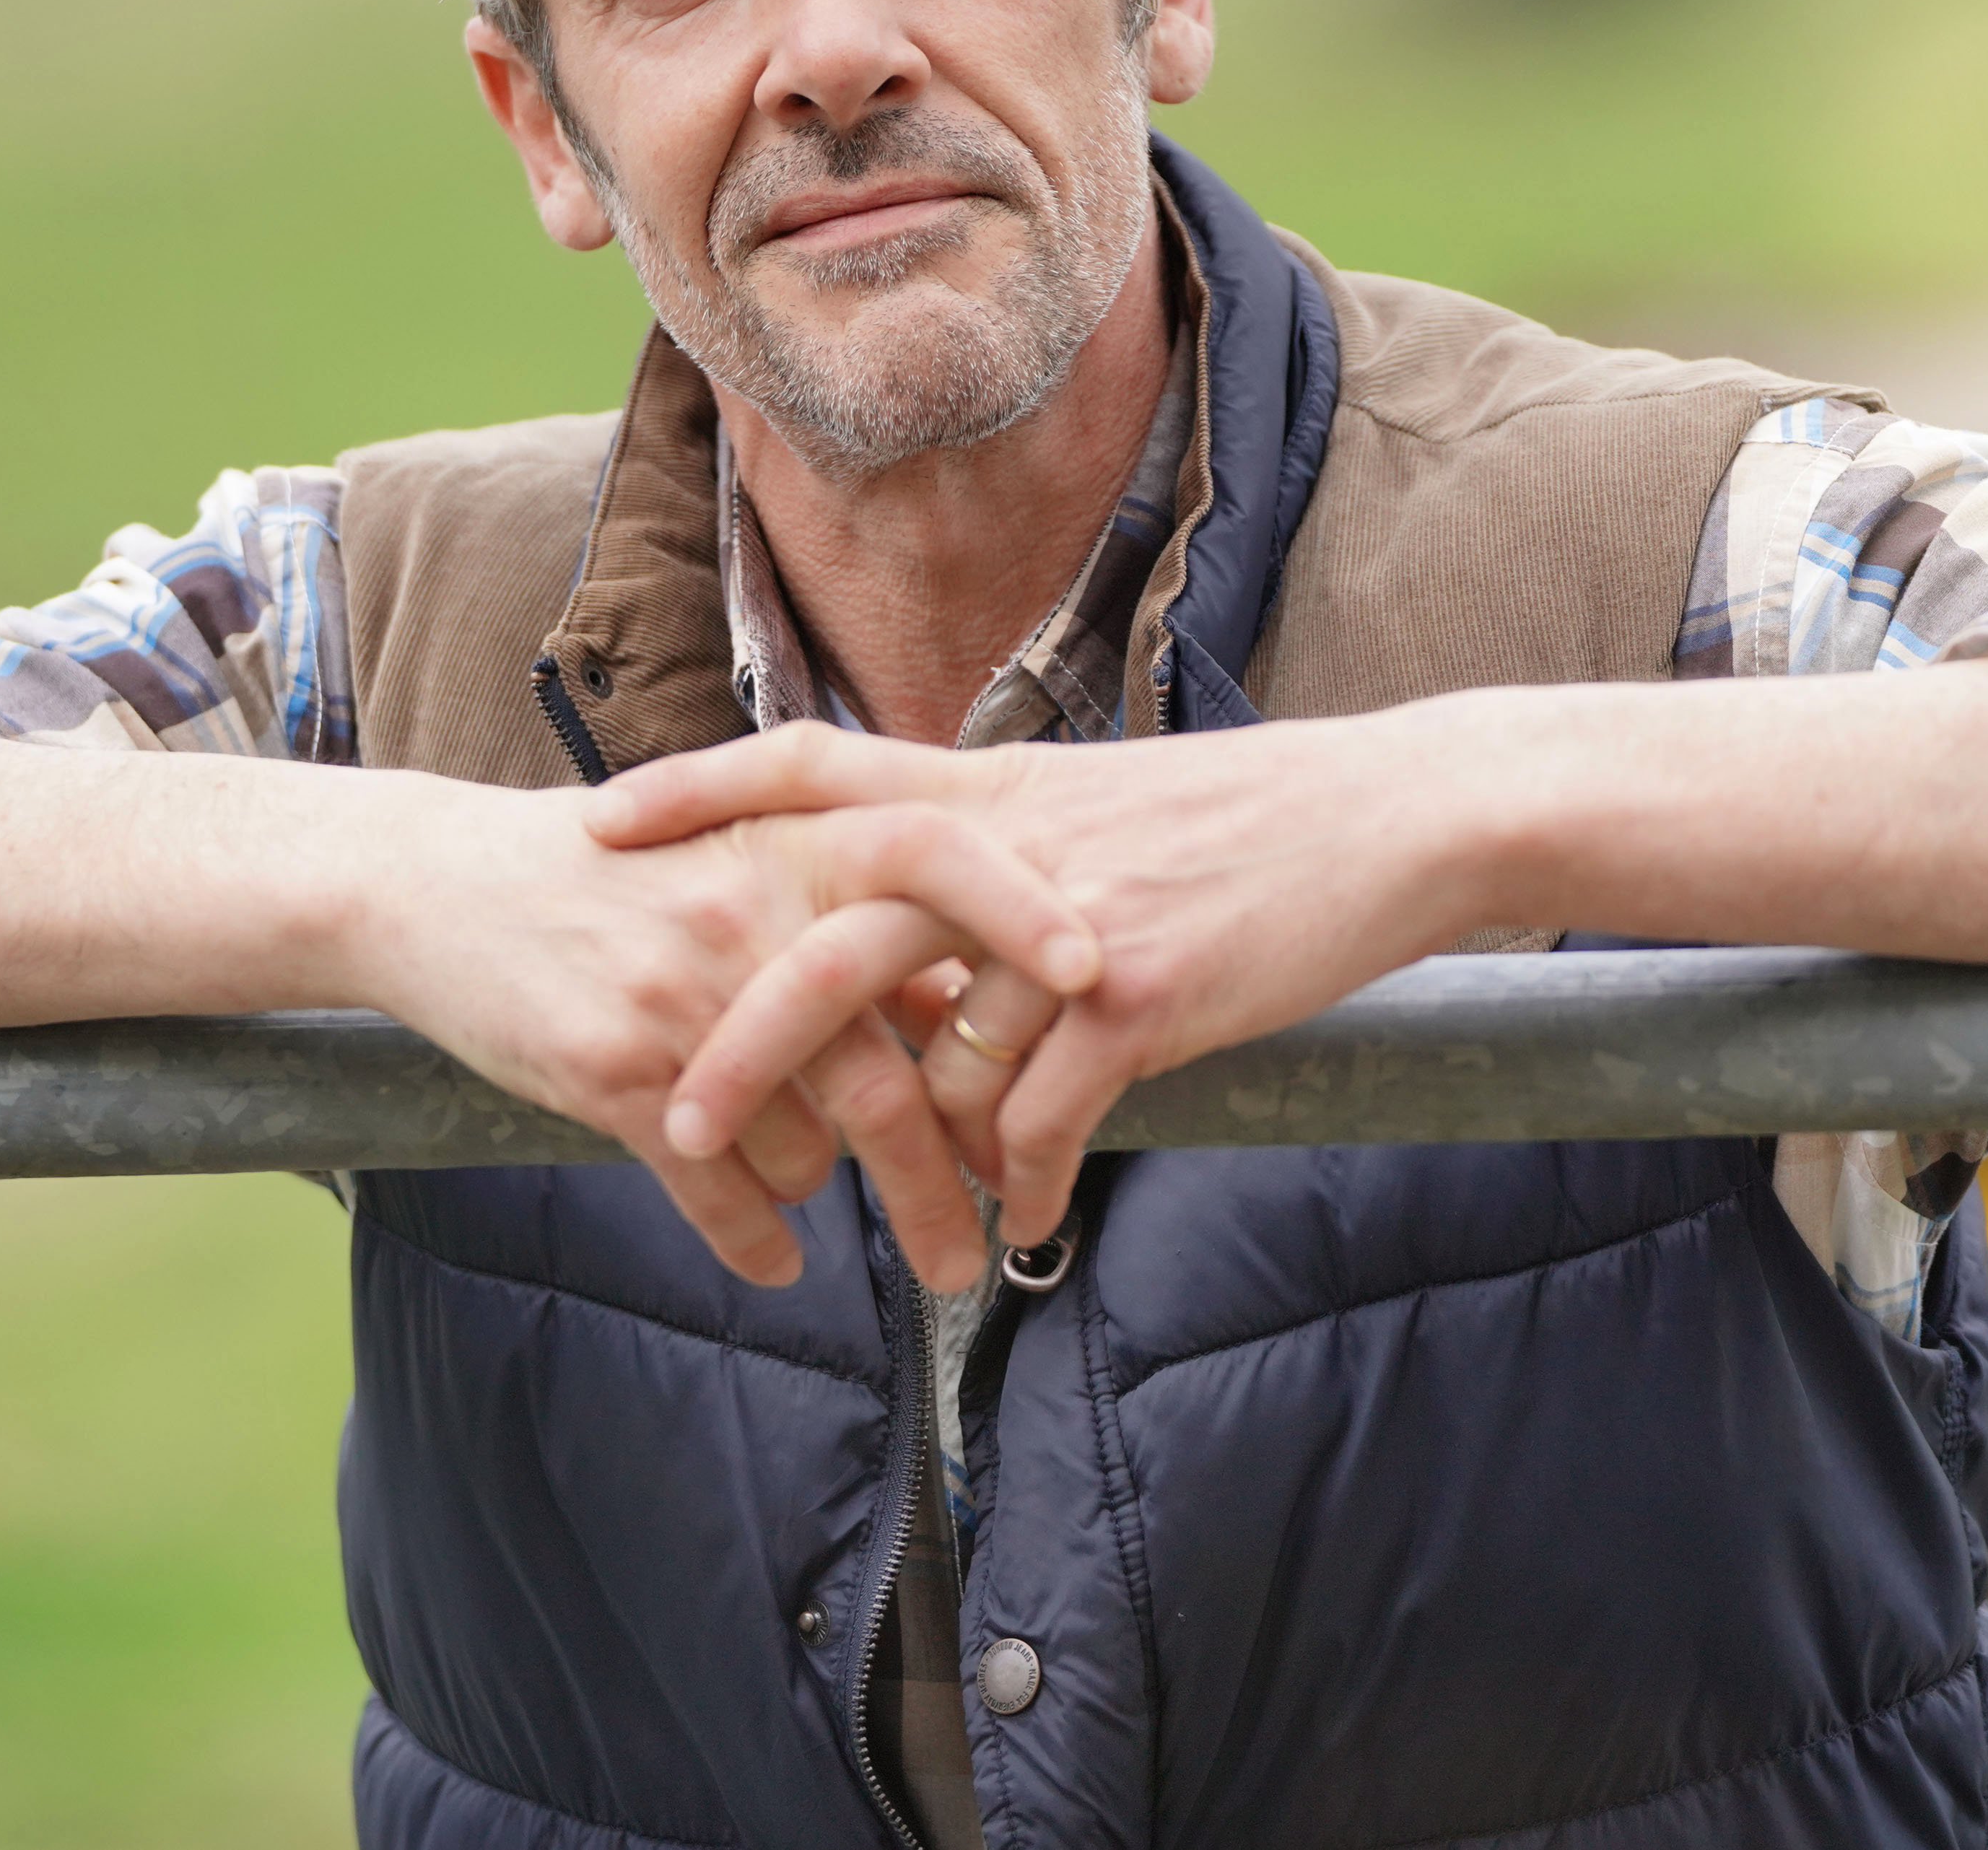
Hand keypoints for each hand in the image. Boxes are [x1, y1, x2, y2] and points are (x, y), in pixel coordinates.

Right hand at [349, 777, 1103, 1291]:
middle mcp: (747, 914)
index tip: (1097, 977)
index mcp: (790, 844)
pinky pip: (719, 1188)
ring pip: (809, 1142)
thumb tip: (975, 1012)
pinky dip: (755, 1236)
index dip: (1021, 909)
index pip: (934, 857)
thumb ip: (851, 924)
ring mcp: (682, 995)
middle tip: (979, 1260)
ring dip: (827, 1187)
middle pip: (886, 1073)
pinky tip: (771, 1258)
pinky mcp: (615, 1071)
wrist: (442, 886)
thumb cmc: (615, 875)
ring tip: (846, 1214)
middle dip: (944, 1183)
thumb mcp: (735, 861)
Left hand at [586, 719, 1478, 1244]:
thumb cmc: (1246, 828)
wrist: (1386, 820)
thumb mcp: (1100, 814)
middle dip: (740, 1046)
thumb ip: (997, 869)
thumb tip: (933, 956)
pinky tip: (1023, 1222)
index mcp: (989, 793)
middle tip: (677, 1130)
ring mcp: (1069, 927)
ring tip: (928, 1205)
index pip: (810, 765)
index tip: (602, 822)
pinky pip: (1038, 1121)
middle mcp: (1010, 849)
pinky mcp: (1139, 996)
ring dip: (919, 1151)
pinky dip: (1018, 1185)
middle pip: (828, 945)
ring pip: (939, 1059)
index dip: (700, 790)